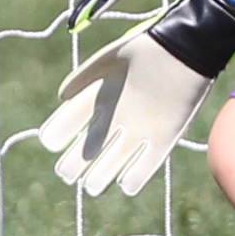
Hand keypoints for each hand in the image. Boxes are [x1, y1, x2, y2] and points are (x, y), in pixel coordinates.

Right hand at [27, 30, 231, 198]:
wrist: (184, 49)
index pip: (69, 120)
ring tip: (92, 187)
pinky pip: (147, 165)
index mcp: (98, 96)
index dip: (58, 132)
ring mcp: (139, 131)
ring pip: (115, 161)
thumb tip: (62, 96)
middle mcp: (115, 118)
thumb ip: (85, 76)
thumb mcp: (110, 59)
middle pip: (89, 148)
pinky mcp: (163, 139)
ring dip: (103, 176)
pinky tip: (126, 184)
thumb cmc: (146, 48)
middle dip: (76, 163)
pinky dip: (137, 176)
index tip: (50, 142)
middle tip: (67, 174)